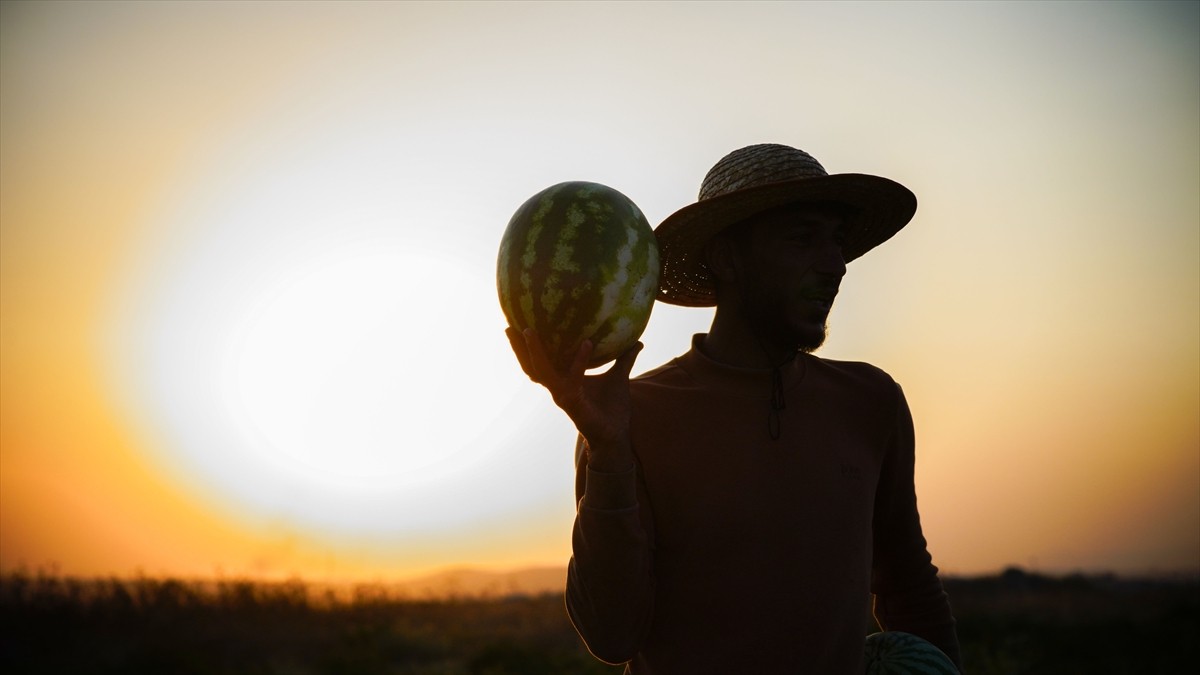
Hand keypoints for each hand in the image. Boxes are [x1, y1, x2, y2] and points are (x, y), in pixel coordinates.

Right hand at [506, 327, 641, 465]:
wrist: (617, 434)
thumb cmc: (613, 408)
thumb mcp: (619, 376)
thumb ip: (624, 359)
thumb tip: (637, 341)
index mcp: (563, 381)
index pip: (540, 362)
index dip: (527, 348)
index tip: (519, 326)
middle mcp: (557, 388)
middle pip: (530, 366)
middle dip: (518, 348)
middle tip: (510, 326)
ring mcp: (562, 395)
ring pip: (540, 371)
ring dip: (534, 351)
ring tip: (530, 331)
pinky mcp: (572, 402)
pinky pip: (572, 378)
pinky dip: (579, 361)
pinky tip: (587, 343)